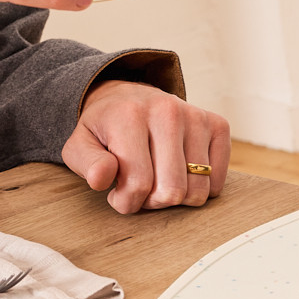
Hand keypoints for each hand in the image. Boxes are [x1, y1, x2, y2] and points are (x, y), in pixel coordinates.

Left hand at [62, 80, 230, 213]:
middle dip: (153, 202)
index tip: (117, 193)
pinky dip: (201, 186)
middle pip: (172, 191)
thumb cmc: (105, 129)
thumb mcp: (80, 146)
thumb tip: (102, 178)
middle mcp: (168, 112)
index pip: (138, 184)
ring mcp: (197, 117)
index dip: (125, 202)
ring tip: (160, 181)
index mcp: (130, 116)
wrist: (129, 97)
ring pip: (198, 190)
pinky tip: (182, 173)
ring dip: (177, 197)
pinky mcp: (218, 125)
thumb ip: (88, 164)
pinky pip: (218, 180)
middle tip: (141, 188)